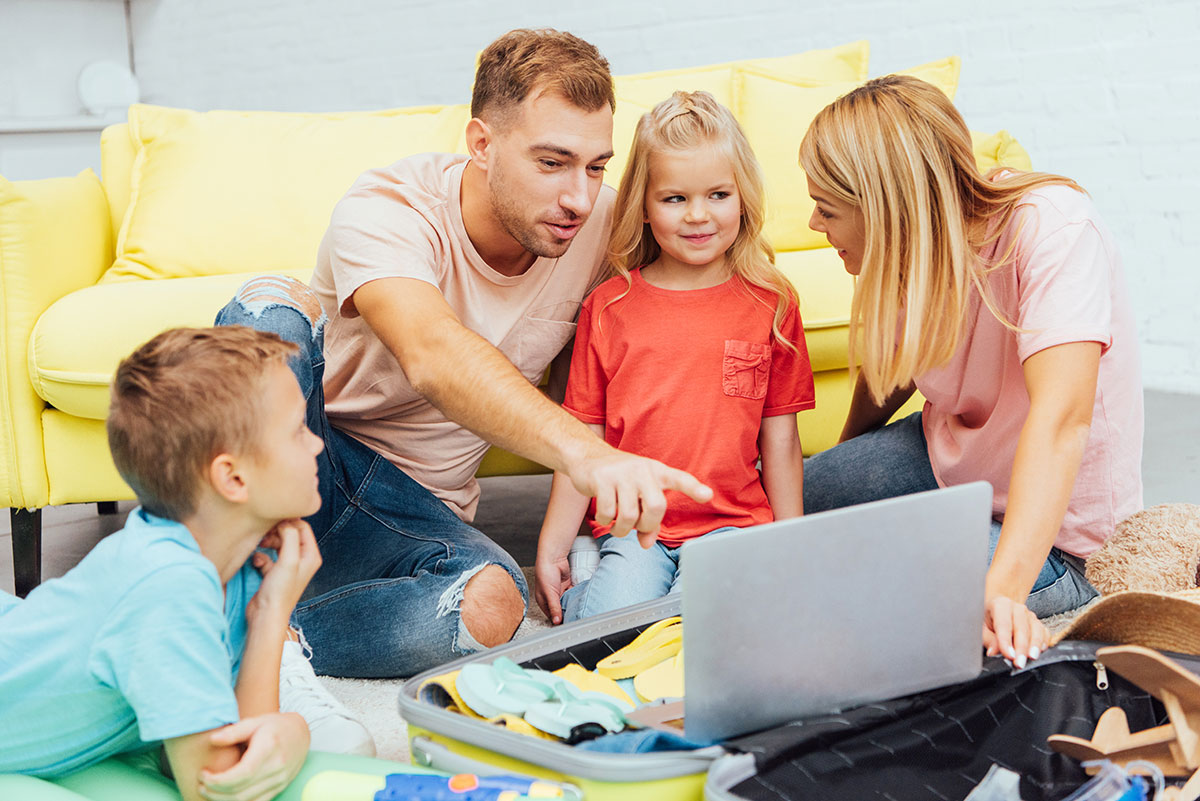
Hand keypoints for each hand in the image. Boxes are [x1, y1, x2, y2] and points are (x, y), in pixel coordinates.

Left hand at [199, 713, 307, 800]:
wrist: (300, 733)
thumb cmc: (275, 725)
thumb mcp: (254, 721)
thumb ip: (233, 732)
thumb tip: (212, 740)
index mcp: (269, 748)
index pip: (242, 773)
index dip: (219, 780)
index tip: (203, 774)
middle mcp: (277, 767)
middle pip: (241, 791)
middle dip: (215, 792)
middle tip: (201, 784)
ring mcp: (280, 780)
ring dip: (223, 800)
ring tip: (208, 790)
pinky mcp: (279, 788)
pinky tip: (224, 795)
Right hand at [248, 520, 320, 621]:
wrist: (266, 615)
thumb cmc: (280, 591)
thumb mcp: (289, 559)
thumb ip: (290, 536)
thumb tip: (284, 522)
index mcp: (311, 555)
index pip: (303, 527)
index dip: (288, 522)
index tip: (273, 522)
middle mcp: (302, 560)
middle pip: (290, 534)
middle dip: (276, 532)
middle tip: (265, 536)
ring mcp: (288, 567)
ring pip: (277, 544)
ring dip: (267, 543)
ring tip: (260, 546)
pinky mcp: (275, 573)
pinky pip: (267, 557)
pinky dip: (261, 557)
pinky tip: (256, 563)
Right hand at [534, 555, 571, 625]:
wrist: (553, 558)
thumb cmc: (545, 573)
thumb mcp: (550, 593)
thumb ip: (554, 607)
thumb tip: (556, 621)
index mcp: (543, 600)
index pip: (551, 614)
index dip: (558, 619)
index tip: (567, 623)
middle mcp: (550, 596)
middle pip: (560, 608)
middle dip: (566, 611)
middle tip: (574, 617)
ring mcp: (559, 591)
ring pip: (566, 601)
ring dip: (571, 603)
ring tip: (577, 609)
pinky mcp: (566, 585)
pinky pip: (571, 593)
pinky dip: (575, 596)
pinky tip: (579, 599)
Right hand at [569, 451, 711, 546]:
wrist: (588, 456)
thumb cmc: (619, 478)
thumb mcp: (637, 494)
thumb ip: (647, 519)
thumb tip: (647, 543)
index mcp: (656, 471)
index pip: (679, 479)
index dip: (693, 488)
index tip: (707, 495)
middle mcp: (642, 470)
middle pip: (655, 506)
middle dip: (646, 525)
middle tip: (636, 526)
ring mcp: (621, 473)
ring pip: (629, 514)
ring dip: (622, 529)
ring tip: (617, 524)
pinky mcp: (601, 478)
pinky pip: (607, 512)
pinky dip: (605, 521)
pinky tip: (604, 514)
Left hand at [983, 595, 1049, 667]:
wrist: (995, 610)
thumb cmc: (987, 619)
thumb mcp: (982, 629)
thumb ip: (989, 640)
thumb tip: (994, 652)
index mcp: (1000, 605)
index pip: (1004, 624)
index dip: (1006, 641)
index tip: (1009, 655)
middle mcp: (1017, 608)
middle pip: (1022, 628)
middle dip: (1021, 647)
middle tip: (1019, 662)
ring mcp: (1029, 615)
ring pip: (1036, 630)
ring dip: (1035, 645)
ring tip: (1032, 658)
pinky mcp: (1037, 624)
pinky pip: (1044, 632)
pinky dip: (1044, 642)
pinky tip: (1041, 651)